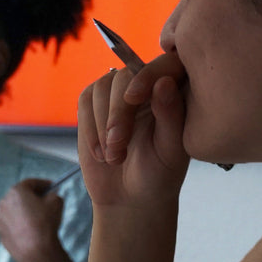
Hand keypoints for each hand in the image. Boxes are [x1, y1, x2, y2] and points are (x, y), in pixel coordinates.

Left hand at [0, 178, 65, 261]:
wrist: (35, 250)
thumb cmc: (45, 223)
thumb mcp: (56, 202)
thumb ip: (53, 195)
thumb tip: (50, 196)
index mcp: (16, 191)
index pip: (31, 183)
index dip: (43, 184)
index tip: (52, 187)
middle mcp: (4, 202)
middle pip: (20, 196)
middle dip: (32, 197)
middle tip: (45, 201)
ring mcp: (0, 218)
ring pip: (14, 210)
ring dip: (24, 211)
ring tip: (37, 218)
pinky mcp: (0, 233)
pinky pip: (11, 223)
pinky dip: (19, 224)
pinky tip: (29, 230)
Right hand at [77, 52, 190, 209]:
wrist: (130, 197)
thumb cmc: (159, 174)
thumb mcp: (171, 150)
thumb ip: (170, 115)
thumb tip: (164, 81)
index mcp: (175, 93)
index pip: (163, 64)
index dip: (145, 76)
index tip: (133, 98)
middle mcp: (147, 86)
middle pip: (126, 76)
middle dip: (118, 113)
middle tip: (118, 147)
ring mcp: (118, 93)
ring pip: (103, 86)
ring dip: (102, 125)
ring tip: (114, 157)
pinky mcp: (95, 103)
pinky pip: (86, 100)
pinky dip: (89, 129)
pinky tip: (101, 152)